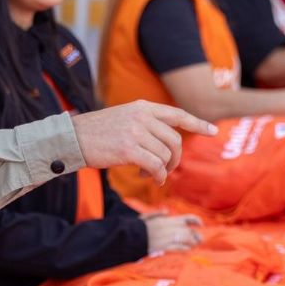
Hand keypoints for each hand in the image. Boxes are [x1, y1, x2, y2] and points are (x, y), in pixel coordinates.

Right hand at [72, 101, 216, 184]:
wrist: (71, 138)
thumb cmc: (95, 133)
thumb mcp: (123, 117)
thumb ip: (144, 123)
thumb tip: (165, 142)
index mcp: (142, 107)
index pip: (177, 114)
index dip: (197, 123)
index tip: (213, 131)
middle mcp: (141, 116)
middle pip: (175, 140)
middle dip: (175, 158)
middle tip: (166, 170)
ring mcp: (136, 132)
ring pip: (165, 155)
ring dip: (162, 170)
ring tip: (149, 174)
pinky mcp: (129, 149)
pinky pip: (155, 166)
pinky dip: (157, 176)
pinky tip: (149, 178)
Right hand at [142, 212, 202, 252]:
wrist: (129, 237)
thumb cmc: (137, 228)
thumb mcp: (146, 217)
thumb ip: (157, 213)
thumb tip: (166, 211)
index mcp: (167, 219)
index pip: (186, 218)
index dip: (196, 220)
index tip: (201, 224)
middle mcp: (169, 227)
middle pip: (188, 231)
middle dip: (195, 235)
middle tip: (199, 239)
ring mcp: (167, 237)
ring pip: (185, 239)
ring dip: (192, 242)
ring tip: (194, 245)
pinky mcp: (164, 246)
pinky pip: (178, 247)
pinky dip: (184, 248)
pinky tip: (187, 249)